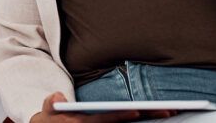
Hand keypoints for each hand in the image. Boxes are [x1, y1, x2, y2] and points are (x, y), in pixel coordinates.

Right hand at [29, 92, 165, 122]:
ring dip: (149, 122)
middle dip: (148, 118)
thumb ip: (51, 103)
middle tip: (170, 112)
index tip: (139, 110)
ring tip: (171, 114)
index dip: (123, 116)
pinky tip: (156, 119)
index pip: (106, 120)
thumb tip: (58, 97)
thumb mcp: (44, 114)